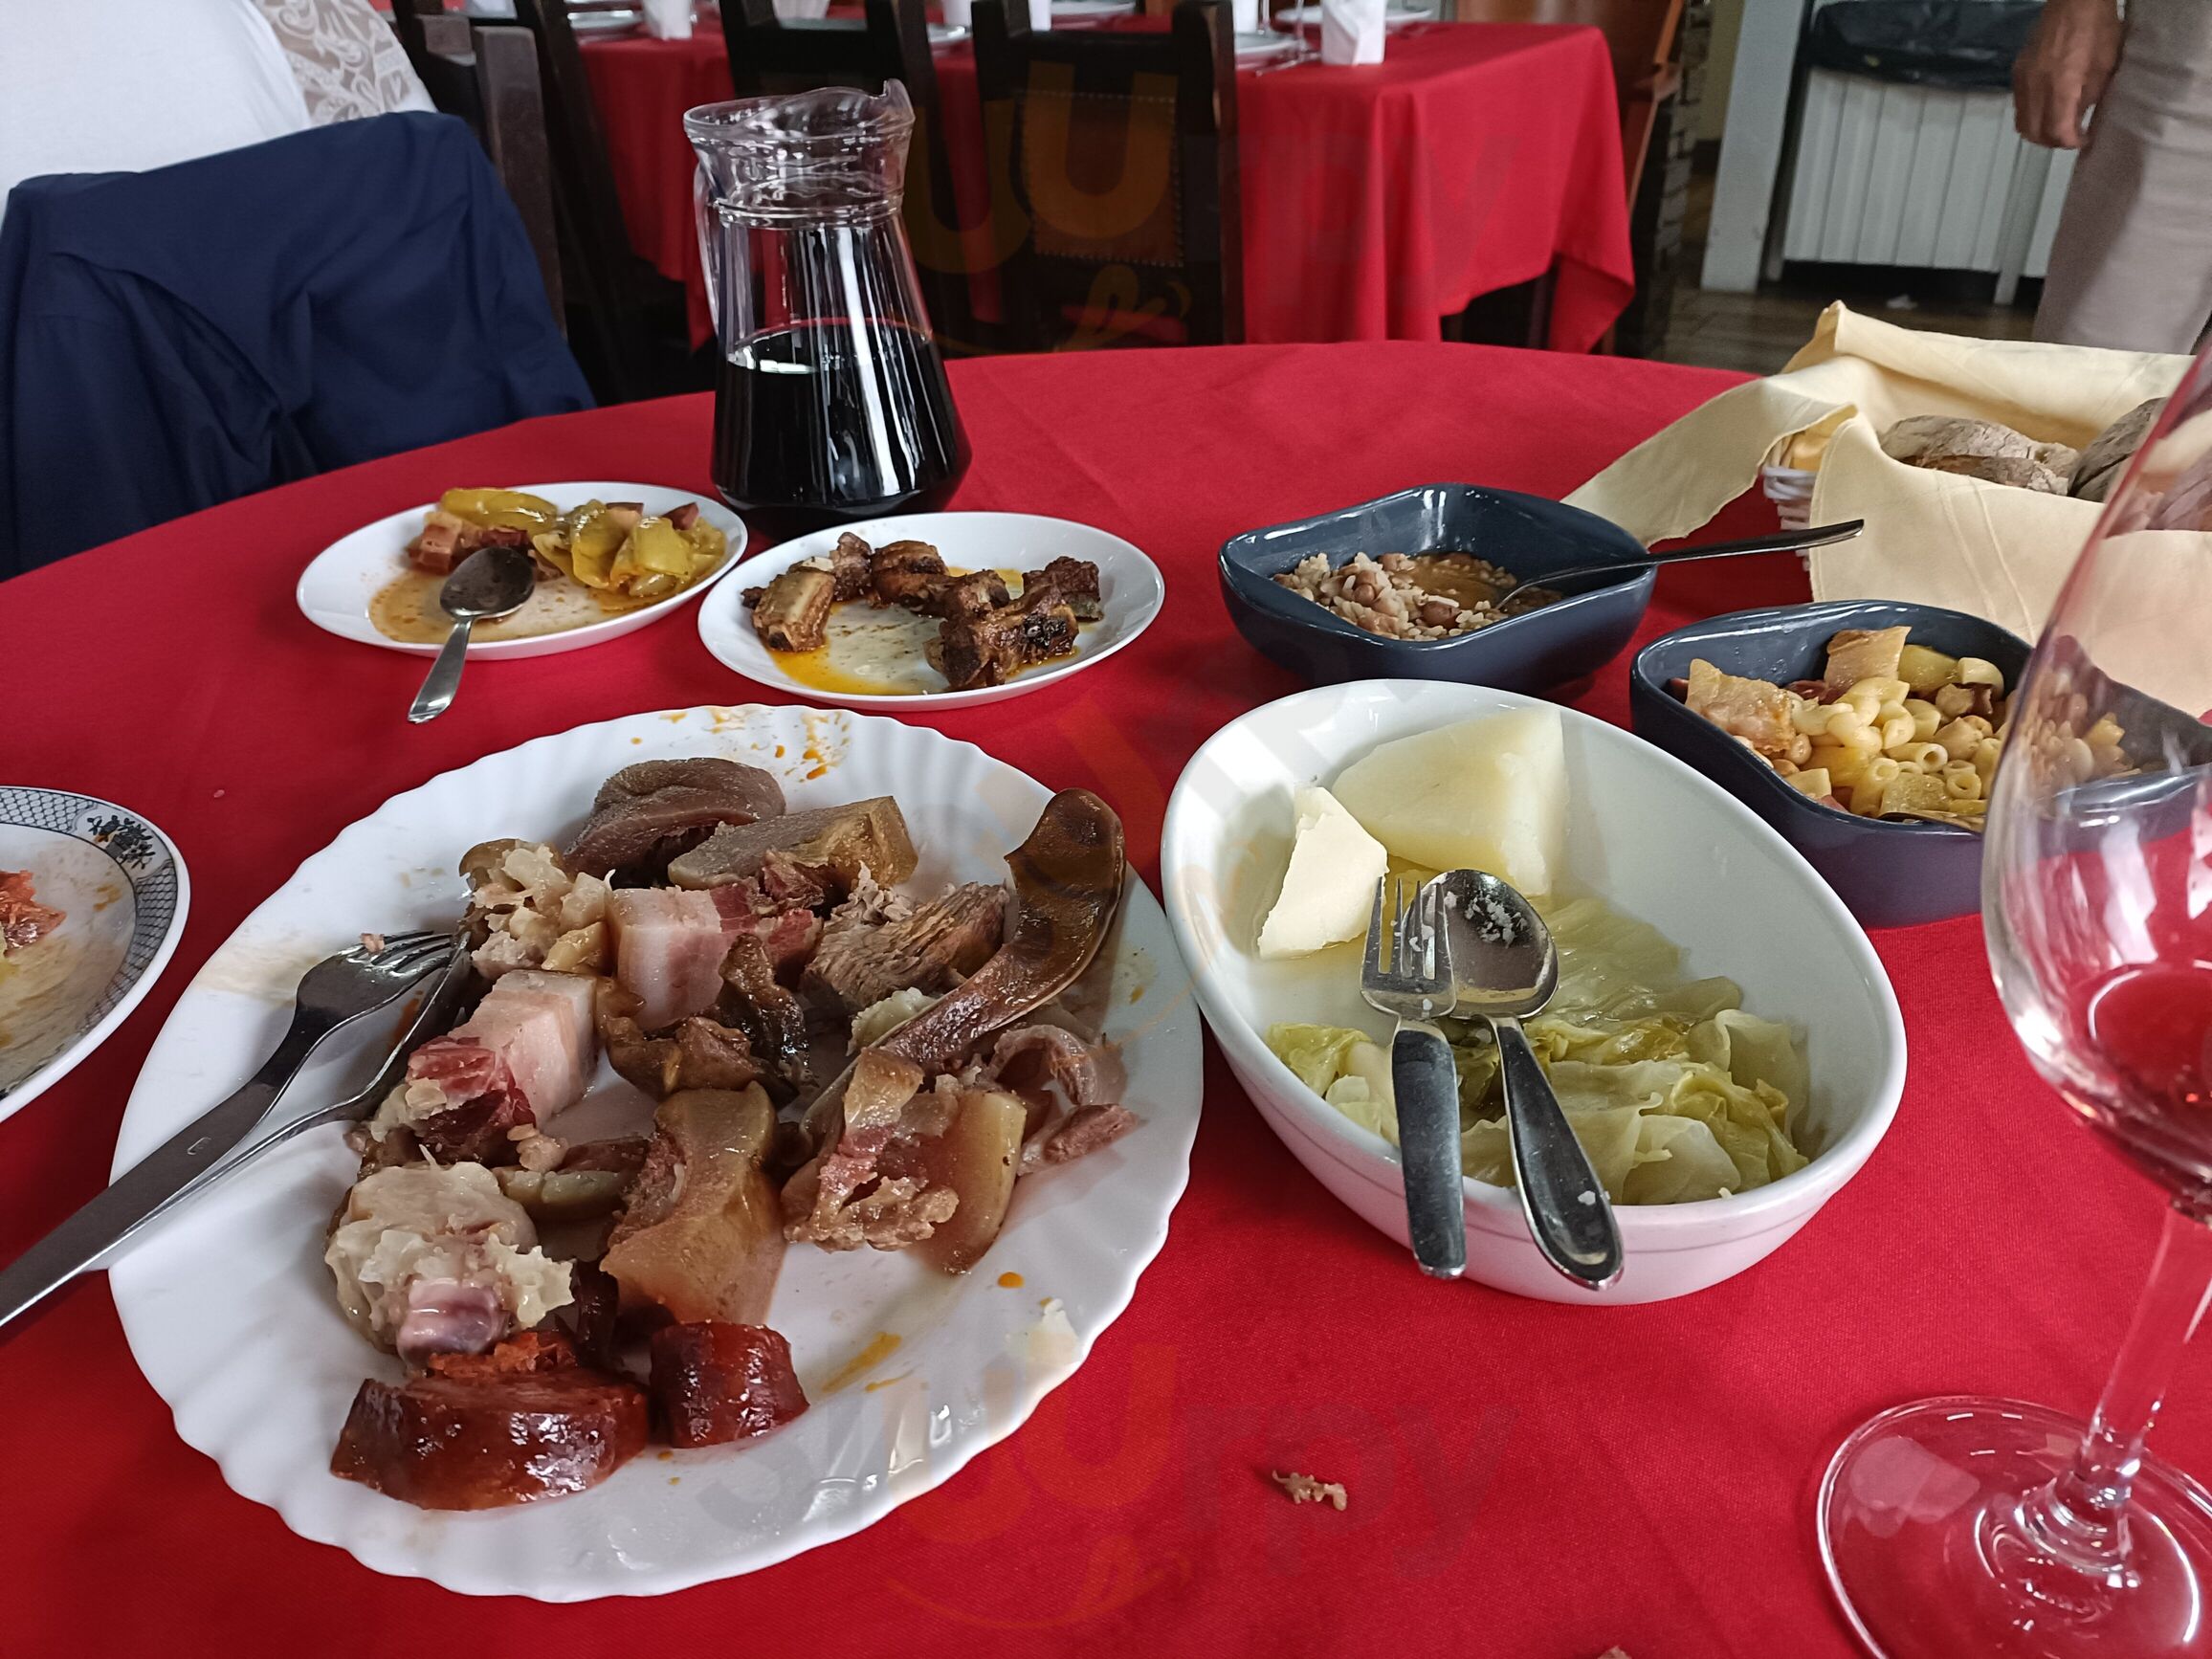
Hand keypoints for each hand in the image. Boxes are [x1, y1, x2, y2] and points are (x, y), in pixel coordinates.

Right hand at [2014, 0, 2122, 148]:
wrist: (2075, 0)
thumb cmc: (2098, 28)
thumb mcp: (2105, 67)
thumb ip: (2089, 98)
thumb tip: (2079, 119)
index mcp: (2060, 86)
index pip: (2057, 132)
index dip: (2071, 142)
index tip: (2084, 140)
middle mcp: (2035, 87)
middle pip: (2034, 133)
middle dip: (2053, 141)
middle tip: (2071, 136)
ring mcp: (2023, 79)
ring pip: (2022, 123)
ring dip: (2040, 130)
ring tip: (2059, 124)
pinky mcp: (2017, 72)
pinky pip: (2019, 105)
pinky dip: (2032, 114)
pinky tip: (2049, 105)